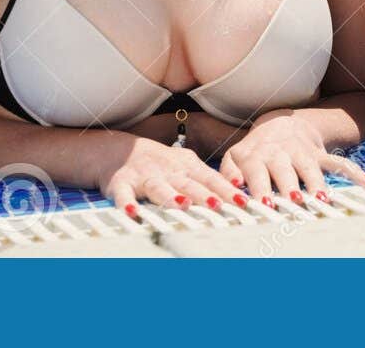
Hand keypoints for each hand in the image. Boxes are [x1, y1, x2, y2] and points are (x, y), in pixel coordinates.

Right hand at [99, 135, 240, 218]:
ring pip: (159, 188)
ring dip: (170, 197)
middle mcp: (169, 171)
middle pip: (188, 184)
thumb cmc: (163, 164)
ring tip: (183, 205)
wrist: (123, 150)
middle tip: (218, 204)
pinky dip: (127, 204)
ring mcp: (145, 176)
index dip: (227, 190)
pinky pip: (124, 195)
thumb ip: (209, 182)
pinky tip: (132, 213)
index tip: (243, 201)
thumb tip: (239, 198)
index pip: (211, 179)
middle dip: (204, 194)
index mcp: (188, 167)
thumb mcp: (188, 167)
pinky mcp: (122, 184)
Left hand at [218, 109, 364, 207]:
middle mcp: (280, 153)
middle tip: (293, 202)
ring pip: (312, 167)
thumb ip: (229, 172)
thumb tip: (232, 189)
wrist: (281, 122)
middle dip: (289, 185)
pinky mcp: (320, 155)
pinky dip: (355, 173)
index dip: (259, 185)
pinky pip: (339, 162)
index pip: (256, 170)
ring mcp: (303, 153)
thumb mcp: (235, 155)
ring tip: (322, 200)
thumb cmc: (254, 149)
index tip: (262, 203)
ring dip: (317, 183)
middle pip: (285, 170)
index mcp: (256, 154)